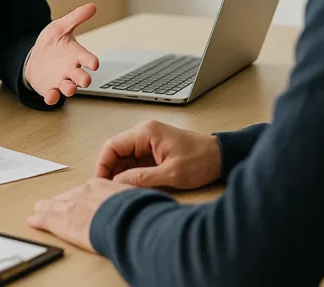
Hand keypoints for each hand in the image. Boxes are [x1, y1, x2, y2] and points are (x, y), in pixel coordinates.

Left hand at [24, 3, 99, 105]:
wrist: (34, 57)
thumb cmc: (52, 44)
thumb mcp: (60, 28)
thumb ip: (76, 18)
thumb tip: (92, 6)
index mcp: (77, 55)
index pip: (89, 59)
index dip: (92, 61)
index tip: (94, 63)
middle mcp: (72, 70)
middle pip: (83, 78)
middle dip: (84, 79)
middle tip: (84, 80)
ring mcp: (61, 81)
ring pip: (69, 88)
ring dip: (70, 89)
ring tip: (69, 88)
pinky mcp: (50, 89)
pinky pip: (53, 96)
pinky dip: (52, 97)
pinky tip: (50, 95)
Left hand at [27, 178, 133, 251]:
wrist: (125, 219)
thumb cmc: (135, 211)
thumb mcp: (136, 199)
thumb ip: (130, 200)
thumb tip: (141, 205)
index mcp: (101, 186)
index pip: (86, 190)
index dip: (79, 197)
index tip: (78, 200)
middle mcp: (83, 192)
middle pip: (67, 196)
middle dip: (60, 201)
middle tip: (51, 204)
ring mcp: (70, 205)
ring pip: (54, 206)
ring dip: (46, 209)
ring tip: (39, 211)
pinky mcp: (61, 220)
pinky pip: (45, 219)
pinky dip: (38, 220)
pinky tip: (33, 221)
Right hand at [95, 120, 221, 189]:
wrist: (222, 157)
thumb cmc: (202, 160)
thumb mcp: (171, 174)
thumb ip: (142, 178)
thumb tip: (117, 184)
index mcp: (147, 133)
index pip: (112, 146)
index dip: (103, 165)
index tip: (101, 183)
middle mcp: (145, 134)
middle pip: (116, 152)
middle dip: (111, 172)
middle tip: (111, 191)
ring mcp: (150, 142)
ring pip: (125, 159)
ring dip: (122, 175)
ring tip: (124, 191)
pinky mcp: (155, 151)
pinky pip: (136, 162)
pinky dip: (133, 175)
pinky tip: (135, 187)